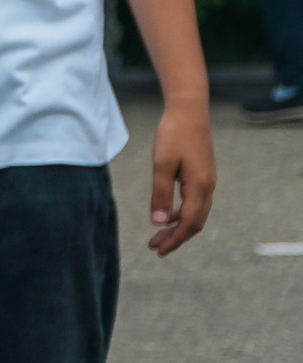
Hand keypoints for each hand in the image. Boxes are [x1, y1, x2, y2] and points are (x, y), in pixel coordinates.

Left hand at [145, 99, 215, 254]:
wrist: (189, 111)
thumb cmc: (173, 135)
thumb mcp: (161, 164)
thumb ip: (160, 193)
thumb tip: (159, 222)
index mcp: (199, 187)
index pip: (189, 223)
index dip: (175, 239)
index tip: (159, 250)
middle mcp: (208, 187)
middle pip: (195, 222)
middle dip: (176, 237)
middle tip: (155, 248)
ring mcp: (207, 181)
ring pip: (195, 213)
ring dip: (178, 226)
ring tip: (158, 235)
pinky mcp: (202, 175)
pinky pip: (194, 202)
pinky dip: (181, 212)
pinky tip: (167, 214)